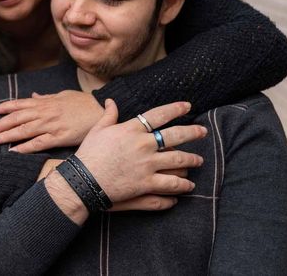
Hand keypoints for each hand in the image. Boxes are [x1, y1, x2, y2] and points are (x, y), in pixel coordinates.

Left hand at [0, 90, 103, 152]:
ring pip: (24, 130)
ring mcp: (51, 125)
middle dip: (0, 124)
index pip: (20, 104)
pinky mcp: (58, 137)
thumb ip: (48, 97)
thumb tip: (35, 96)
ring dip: (7, 136)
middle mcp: (45, 113)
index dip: (5, 107)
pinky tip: (14, 151)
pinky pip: (38, 143)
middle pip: (17, 118)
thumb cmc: (84, 103)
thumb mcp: (63, 95)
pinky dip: (24, 147)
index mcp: (46, 102)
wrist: (101, 110)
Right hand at [76, 99, 206, 204]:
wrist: (83, 181)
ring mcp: (147, 165)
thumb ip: (108, 115)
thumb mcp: (97, 130)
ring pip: (178, 160)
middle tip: (203, 131)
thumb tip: (111, 101)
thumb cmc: (88, 154)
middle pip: (175, 135)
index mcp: (131, 129)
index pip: (158, 115)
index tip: (187, 106)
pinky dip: (182, 185)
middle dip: (192, 132)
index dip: (175, 109)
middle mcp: (143, 145)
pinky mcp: (147, 184)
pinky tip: (188, 185)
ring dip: (192, 160)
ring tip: (199, 160)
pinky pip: (171, 184)